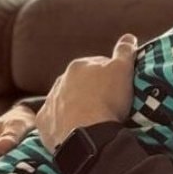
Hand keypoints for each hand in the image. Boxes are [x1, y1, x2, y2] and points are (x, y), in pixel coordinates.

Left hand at [35, 34, 138, 152]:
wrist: (88, 136)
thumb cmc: (107, 101)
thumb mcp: (123, 71)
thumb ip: (124, 52)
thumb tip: (128, 37)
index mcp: (78, 66)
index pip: (96, 65)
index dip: (109, 75)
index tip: (118, 87)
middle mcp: (60, 81)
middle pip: (79, 82)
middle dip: (90, 89)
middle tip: (107, 104)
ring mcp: (50, 102)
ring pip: (65, 100)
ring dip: (76, 106)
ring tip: (92, 119)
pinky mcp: (44, 123)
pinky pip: (54, 119)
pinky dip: (63, 122)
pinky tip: (75, 129)